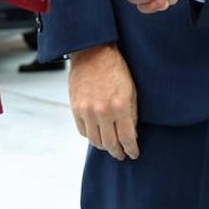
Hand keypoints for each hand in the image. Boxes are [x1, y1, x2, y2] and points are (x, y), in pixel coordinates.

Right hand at [68, 43, 138, 160]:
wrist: (93, 53)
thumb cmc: (115, 68)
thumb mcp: (131, 89)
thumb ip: (132, 113)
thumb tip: (131, 133)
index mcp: (120, 106)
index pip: (127, 138)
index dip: (131, 149)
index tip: (133, 154)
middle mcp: (103, 111)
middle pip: (110, 144)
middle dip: (118, 152)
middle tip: (122, 155)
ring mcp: (87, 111)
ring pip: (95, 141)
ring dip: (104, 146)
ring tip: (110, 147)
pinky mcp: (75, 108)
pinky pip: (83, 131)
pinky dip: (90, 136)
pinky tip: (97, 134)